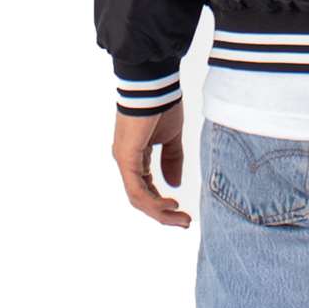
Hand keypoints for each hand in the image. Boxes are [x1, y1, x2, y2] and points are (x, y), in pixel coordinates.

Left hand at [111, 98, 191, 226]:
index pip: (146, 189)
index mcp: (136, 156)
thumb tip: (174, 185)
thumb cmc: (161, 104)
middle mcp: (126, 162)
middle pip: (142, 199)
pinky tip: (170, 205)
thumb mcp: (171, 137)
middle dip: (163, 214)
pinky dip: (153, 201)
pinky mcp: (126, 158)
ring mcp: (124, 161)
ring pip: (139, 198)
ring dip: (160, 212)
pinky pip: (137, 189)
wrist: (153, 85)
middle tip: (184, 222)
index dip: (162, 204)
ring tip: (180, 218)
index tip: (183, 212)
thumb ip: (172, 160)